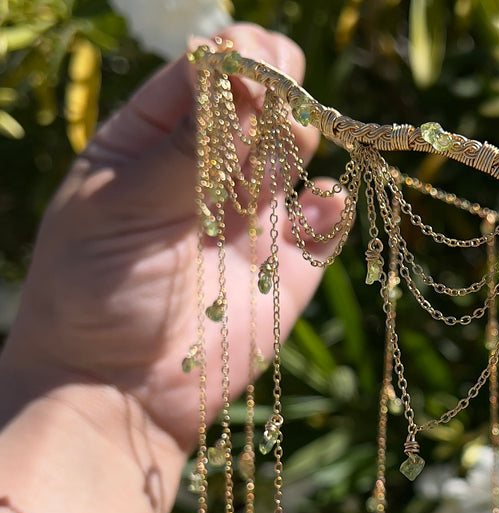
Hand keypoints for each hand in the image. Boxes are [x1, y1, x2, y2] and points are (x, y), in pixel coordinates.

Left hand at [4, 23, 343, 453]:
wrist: (116, 392)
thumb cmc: (93, 293)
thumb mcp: (123, 208)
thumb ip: (186, 148)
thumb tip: (239, 71)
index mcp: (149, 146)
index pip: (201, 80)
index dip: (233, 62)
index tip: (252, 60)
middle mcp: (205, 177)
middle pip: (258, 111)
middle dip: (275, 95)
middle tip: (282, 100)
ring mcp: (249, 225)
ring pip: (293, 160)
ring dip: (300, 142)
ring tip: (294, 144)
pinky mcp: (286, 276)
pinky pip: (323, 231)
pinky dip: (332, 212)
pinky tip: (324, 205)